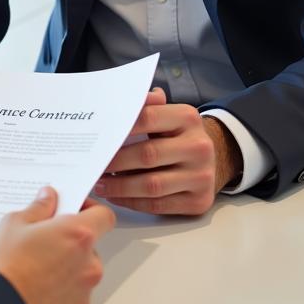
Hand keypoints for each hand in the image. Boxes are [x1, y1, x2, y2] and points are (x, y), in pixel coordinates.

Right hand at [0, 188, 114, 303]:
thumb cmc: (6, 266)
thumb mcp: (14, 223)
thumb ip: (38, 208)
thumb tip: (49, 198)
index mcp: (78, 234)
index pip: (103, 215)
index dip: (90, 209)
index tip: (73, 209)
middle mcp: (89, 263)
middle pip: (89, 245)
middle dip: (70, 241)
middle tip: (43, 240)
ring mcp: (85, 290)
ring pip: (82, 270)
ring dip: (67, 266)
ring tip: (35, 268)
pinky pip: (74, 294)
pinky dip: (61, 290)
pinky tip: (37, 288)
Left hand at [93, 88, 239, 215]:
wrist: (210, 161)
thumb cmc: (177, 136)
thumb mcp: (167, 116)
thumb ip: (145, 107)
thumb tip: (118, 98)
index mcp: (188, 118)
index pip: (147, 118)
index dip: (119, 128)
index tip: (97, 136)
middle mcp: (199, 146)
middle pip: (147, 155)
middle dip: (114, 162)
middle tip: (93, 164)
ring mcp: (201, 176)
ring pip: (151, 185)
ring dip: (119, 186)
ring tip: (100, 183)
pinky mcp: (199, 201)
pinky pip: (158, 205)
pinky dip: (132, 202)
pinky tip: (116, 196)